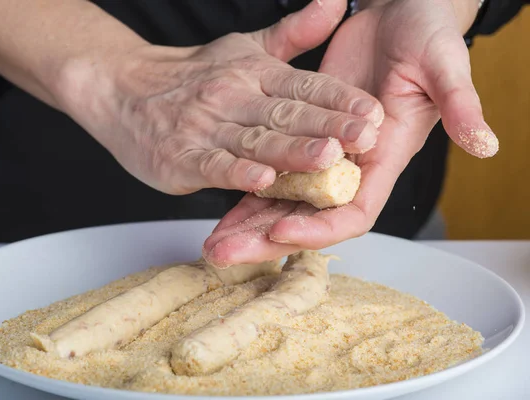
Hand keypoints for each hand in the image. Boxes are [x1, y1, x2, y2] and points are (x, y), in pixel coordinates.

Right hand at [56, 0, 382, 195]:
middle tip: (365, 136)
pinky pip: (213, 166)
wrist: (121, 87)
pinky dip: (236, 173)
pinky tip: (262, 181)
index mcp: (254, 72)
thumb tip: (336, 4)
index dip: (341, 99)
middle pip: (286, 113)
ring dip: (291, 150)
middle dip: (329, 126)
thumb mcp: (245, 47)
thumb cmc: (191, 75)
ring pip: (255, 141)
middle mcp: (233, 97)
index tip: (374, 112)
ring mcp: (207, 127)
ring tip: (326, 158)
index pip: (305, 85)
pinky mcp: (182, 157)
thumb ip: (294, 33)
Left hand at [203, 0, 497, 266]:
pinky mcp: (303, 138)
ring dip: (248, 224)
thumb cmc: (427, 36)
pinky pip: (272, 173)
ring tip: (213, 243)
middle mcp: (352, 168)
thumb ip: (461, 104)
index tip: (281, 230)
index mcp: (384, 159)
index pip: (353, 211)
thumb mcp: (444, 66)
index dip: (319, 227)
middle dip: (267, 239)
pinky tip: (219, 206)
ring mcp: (325, 157)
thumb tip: (486, 144)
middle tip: (225, 253)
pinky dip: (246, 192)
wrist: (403, 13)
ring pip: (284, 203)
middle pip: (309, 220)